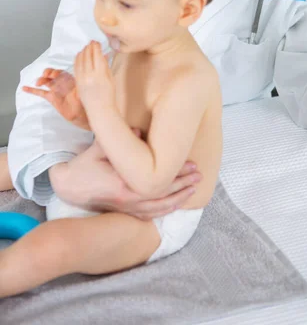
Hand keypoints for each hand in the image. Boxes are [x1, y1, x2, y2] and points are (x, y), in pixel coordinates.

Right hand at [23, 68, 89, 129]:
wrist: (80, 114)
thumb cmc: (84, 103)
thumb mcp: (83, 95)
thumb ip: (79, 90)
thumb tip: (78, 86)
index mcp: (70, 80)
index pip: (61, 72)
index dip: (56, 72)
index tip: (53, 75)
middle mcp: (62, 83)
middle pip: (52, 74)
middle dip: (47, 73)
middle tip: (45, 76)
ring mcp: (56, 90)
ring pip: (46, 82)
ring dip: (40, 80)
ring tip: (38, 83)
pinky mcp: (51, 97)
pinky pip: (40, 93)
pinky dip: (32, 90)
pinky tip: (25, 88)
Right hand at [50, 141, 200, 218]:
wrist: (68, 187)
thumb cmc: (83, 166)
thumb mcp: (99, 148)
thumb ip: (120, 138)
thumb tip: (140, 129)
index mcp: (124, 185)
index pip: (158, 181)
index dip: (177, 173)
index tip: (192, 164)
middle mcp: (128, 200)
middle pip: (164, 195)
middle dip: (183, 184)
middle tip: (199, 175)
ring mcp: (127, 210)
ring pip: (160, 208)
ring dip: (179, 198)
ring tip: (194, 188)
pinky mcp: (125, 213)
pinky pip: (151, 215)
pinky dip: (166, 210)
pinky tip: (177, 204)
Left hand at [74, 41, 114, 112]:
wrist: (100, 110)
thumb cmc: (108, 96)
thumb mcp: (111, 79)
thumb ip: (106, 66)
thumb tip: (103, 55)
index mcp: (101, 74)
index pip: (97, 55)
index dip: (96, 47)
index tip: (97, 42)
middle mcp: (90, 75)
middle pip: (88, 56)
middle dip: (89, 47)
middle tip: (91, 42)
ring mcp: (82, 79)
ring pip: (80, 60)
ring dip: (83, 52)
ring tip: (86, 47)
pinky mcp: (77, 82)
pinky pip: (75, 67)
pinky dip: (77, 59)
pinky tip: (79, 55)